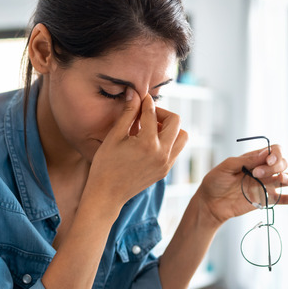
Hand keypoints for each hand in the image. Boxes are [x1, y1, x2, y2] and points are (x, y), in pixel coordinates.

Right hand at [86, 89, 188, 208]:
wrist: (107, 195)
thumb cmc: (105, 165)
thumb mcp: (114, 136)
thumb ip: (128, 114)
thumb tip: (134, 93)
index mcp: (148, 143)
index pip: (152, 113)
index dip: (145, 102)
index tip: (140, 97)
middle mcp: (162, 153)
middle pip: (176, 121)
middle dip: (162, 113)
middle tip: (147, 115)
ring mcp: (166, 164)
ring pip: (182, 136)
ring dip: (170, 128)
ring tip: (151, 129)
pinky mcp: (165, 171)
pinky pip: (176, 150)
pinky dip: (168, 141)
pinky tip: (150, 141)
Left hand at [195, 145, 287, 225]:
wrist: (210, 203)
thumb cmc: (215, 182)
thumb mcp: (226, 167)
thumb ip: (245, 160)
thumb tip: (264, 154)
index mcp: (254, 159)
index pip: (274, 151)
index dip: (275, 154)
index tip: (267, 160)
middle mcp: (264, 171)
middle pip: (282, 163)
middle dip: (274, 166)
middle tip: (256, 174)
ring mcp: (266, 185)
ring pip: (287, 178)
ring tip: (280, 179)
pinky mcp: (266, 200)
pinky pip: (284, 198)